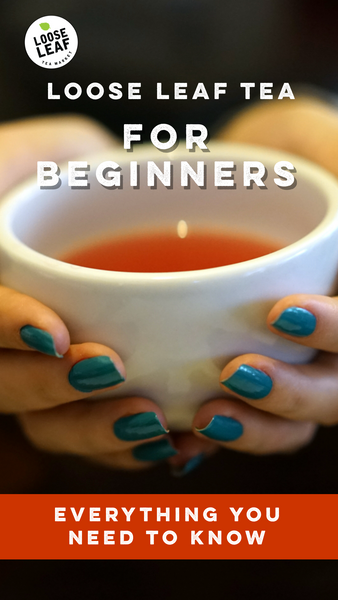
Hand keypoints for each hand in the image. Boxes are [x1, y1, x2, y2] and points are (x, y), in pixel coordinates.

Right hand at [0, 115, 176, 470]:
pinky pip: (98, 438)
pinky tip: (177, 442)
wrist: (113, 217)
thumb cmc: (74, 183)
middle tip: (108, 369)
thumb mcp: (43, 156)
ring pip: (50, 423)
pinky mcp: (91, 397)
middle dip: (50, 386)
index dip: (4, 327)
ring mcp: (46, 374)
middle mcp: (8, 341)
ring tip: (152, 424)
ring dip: (96, 432)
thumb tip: (48, 166)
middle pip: (5, 383)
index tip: (54, 330)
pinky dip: (133, 449)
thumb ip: (31, 162)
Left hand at [173, 95, 337, 464]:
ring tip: (204, 418)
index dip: (336, 334)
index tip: (282, 312)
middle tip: (235, 374)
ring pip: (290, 421)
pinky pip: (240, 419)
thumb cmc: (285, 156)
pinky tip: (179, 438)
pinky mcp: (245, 370)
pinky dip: (213, 436)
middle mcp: (330, 338)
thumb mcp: (321, 142)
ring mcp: (291, 360)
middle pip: (334, 392)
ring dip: (254, 428)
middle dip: (294, 395)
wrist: (228, 177)